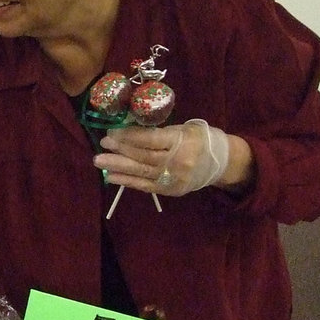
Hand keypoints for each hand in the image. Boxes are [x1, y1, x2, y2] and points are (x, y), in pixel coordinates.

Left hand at [96, 119, 229, 196]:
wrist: (221, 162)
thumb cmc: (199, 139)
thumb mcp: (183, 128)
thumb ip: (159, 131)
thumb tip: (128, 130)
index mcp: (181, 141)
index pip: (150, 139)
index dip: (128, 136)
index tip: (112, 132)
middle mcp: (177, 161)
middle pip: (143, 156)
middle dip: (120, 150)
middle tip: (103, 144)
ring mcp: (173, 178)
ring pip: (141, 172)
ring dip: (118, 166)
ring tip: (99, 161)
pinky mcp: (170, 190)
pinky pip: (145, 186)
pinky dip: (127, 181)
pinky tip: (111, 176)